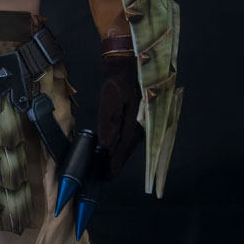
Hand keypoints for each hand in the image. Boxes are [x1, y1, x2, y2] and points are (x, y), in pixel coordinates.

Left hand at [96, 56, 142, 178]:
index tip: (107, 176)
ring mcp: (139, 123)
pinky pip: (128, 138)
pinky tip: (113, 151)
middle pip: (126, 150)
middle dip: (116, 164)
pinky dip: (120, 147)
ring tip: (107, 168)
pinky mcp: (135, 119)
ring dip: (118, 157)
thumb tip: (106, 145)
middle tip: (104, 177)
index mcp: (135, 123)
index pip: (123, 149)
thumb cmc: (118, 82)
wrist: (125, 66)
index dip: (115, 164)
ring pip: (127, 145)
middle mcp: (140, 127)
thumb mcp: (111, 99)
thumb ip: (109, 122)